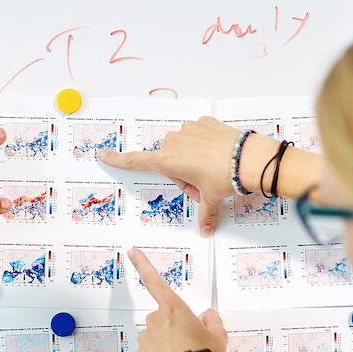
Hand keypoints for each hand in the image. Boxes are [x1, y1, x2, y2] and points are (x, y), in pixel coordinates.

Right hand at [99, 117, 278, 236]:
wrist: (249, 159)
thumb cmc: (225, 176)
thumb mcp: (211, 198)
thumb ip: (204, 213)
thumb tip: (206, 229)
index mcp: (168, 161)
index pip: (136, 161)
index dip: (118, 160)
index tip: (103, 154)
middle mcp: (174, 142)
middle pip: (169, 161)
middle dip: (182, 173)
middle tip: (202, 184)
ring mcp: (189, 129)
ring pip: (184, 147)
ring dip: (193, 158)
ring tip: (213, 168)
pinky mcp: (204, 122)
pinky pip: (199, 134)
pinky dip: (206, 144)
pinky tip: (219, 153)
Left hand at [128, 247, 226, 351]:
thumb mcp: (218, 338)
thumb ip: (213, 323)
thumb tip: (209, 316)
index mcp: (174, 309)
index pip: (155, 281)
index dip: (142, 264)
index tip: (132, 252)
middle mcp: (156, 320)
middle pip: (163, 317)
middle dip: (173, 327)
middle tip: (189, 343)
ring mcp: (146, 338)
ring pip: (155, 336)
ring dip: (166, 343)